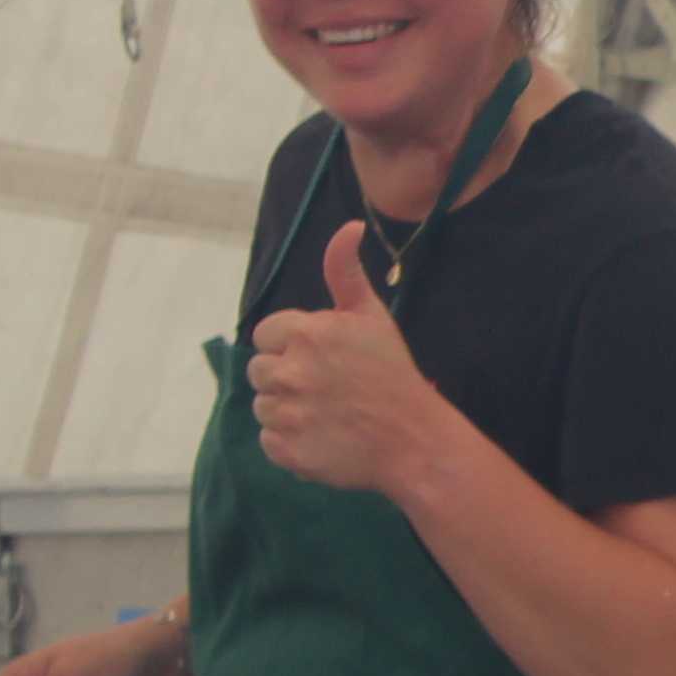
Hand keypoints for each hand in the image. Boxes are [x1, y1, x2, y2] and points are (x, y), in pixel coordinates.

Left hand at [248, 222, 462, 498]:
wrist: (415, 440)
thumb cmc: (393, 375)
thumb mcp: (372, 317)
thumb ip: (345, 272)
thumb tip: (348, 225)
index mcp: (306, 333)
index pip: (266, 335)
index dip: (292, 345)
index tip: (324, 359)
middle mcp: (289, 370)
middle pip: (261, 371)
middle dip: (288, 377)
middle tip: (329, 389)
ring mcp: (286, 412)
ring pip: (264, 406)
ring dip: (288, 411)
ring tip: (327, 415)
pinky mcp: (285, 449)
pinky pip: (270, 440)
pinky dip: (291, 442)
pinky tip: (322, 437)